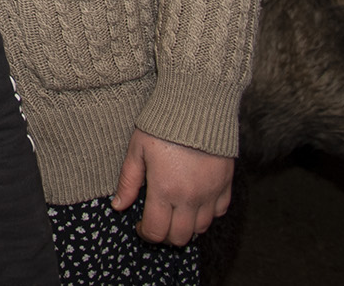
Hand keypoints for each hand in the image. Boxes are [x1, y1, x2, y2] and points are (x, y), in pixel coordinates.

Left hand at [111, 128, 232, 245]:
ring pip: (201, 228)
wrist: (197, 105)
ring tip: (175, 213)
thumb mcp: (137, 150)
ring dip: (187, 227)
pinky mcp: (225, 184)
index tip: (141, 225)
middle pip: (180, 237)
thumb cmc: (162, 125)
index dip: (145, 234)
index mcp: (165, 190)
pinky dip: (207, 214)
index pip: (156, 231)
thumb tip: (118, 206)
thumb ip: (128, 181)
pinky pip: (219, 212)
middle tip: (158, 222)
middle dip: (165, 236)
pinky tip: (196, 202)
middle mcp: (190, 197)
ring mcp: (211, 193)